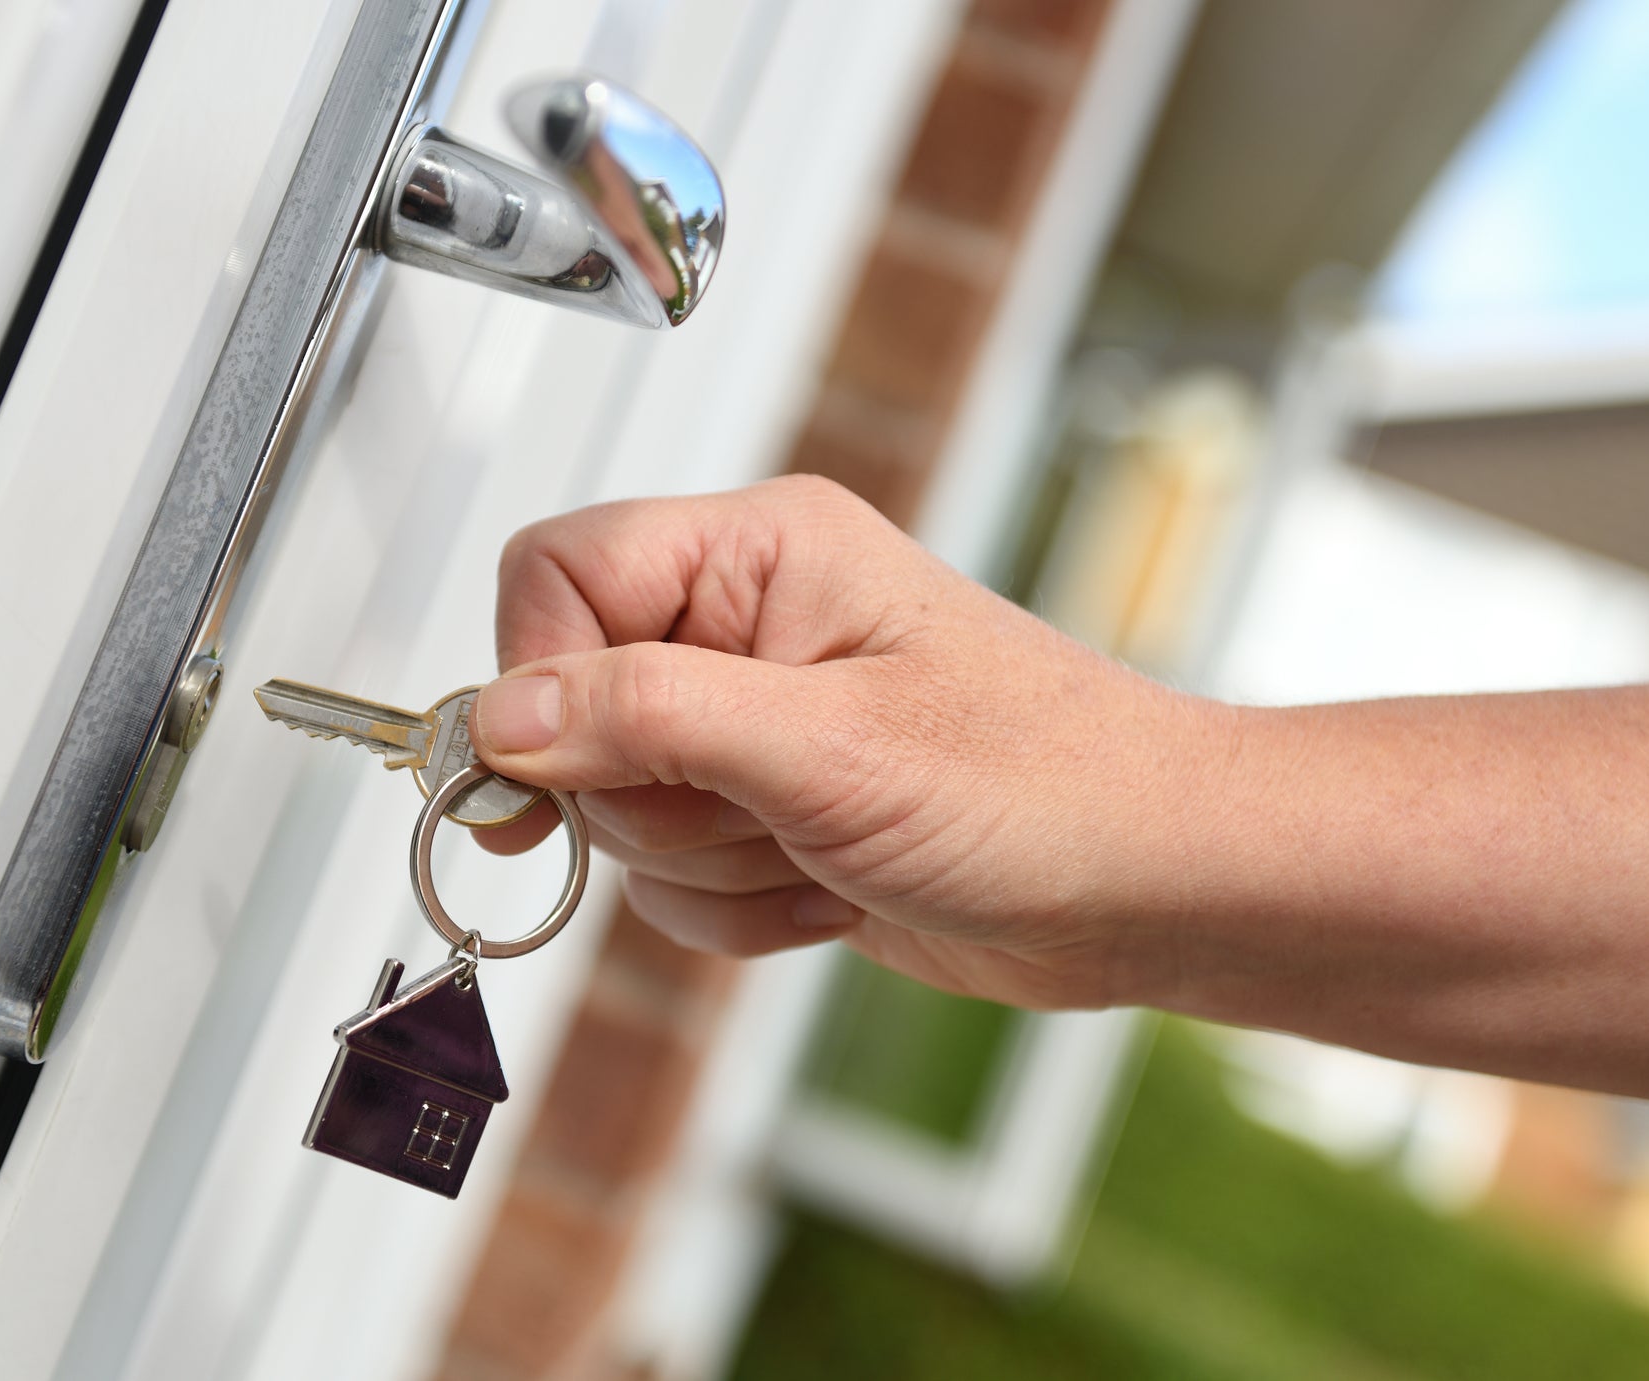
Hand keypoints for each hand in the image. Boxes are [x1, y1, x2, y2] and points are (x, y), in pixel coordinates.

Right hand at [468, 475, 1228, 1010]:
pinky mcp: (767, 811)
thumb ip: (648, 717)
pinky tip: (835, 888)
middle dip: (659, 801)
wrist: (1148, 888)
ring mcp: (754, 724)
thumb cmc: (1047, 785)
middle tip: (769, 809)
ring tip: (827, 847)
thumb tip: (500, 717)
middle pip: (573, 712)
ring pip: (620, 814)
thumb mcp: (829, 747)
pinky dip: (741, 910)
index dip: (540, 679)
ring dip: (713, 866)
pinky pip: (674, 880)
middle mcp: (744, 624)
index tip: (558, 771)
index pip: (555, 576)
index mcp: (760, 550)